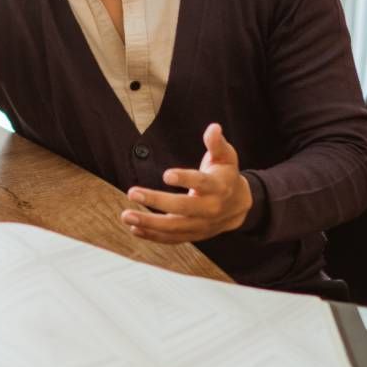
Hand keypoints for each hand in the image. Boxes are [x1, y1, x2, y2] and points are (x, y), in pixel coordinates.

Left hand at [121, 122, 253, 243]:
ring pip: (174, 228)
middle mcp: (211, 208)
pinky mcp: (193, 235)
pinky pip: (172, 239)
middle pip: (183, 208)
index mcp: (219, 187)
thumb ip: (217, 144)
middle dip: (156, 201)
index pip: (202, 183)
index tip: (166, 174)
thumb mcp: (226, 157)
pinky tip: (135, 229)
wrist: (239, 205)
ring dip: (149, 223)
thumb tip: (213, 128)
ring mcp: (202, 225)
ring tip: (126, 216)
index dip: (185, 178)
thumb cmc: (226, 176)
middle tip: (132, 192)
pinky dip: (153, 236)